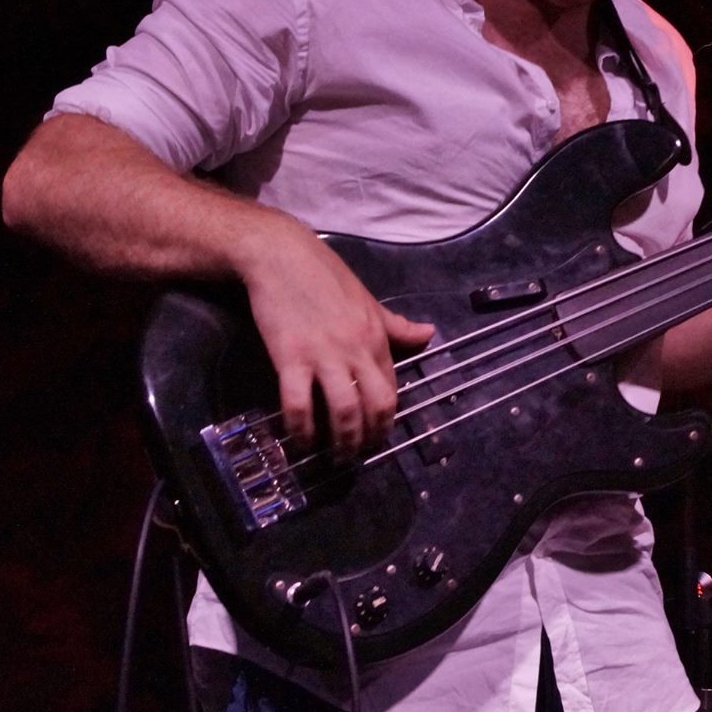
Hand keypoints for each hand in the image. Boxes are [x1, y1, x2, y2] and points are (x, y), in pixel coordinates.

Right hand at [239, 217, 434, 457]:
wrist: (281, 255)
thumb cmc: (324, 276)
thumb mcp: (368, 300)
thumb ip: (396, 325)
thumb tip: (430, 334)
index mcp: (376, 337)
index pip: (391, 388)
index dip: (386, 418)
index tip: (376, 433)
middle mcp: (356, 349)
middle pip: (376, 405)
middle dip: (370, 437)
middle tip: (358, 454)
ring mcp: (324, 354)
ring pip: (344, 410)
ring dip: (342, 441)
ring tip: (334, 455)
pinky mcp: (290, 357)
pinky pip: (299, 403)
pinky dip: (301, 429)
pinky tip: (299, 440)